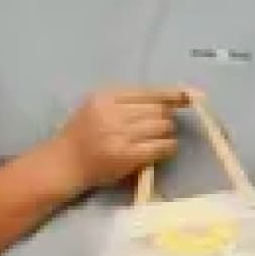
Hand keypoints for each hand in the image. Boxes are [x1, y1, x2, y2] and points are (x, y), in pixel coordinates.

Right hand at [53, 86, 189, 189]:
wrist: (65, 163)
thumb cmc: (83, 134)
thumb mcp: (98, 107)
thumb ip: (127, 101)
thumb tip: (169, 98)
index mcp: (105, 97)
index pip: (148, 92)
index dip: (172, 94)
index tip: (190, 96)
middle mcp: (112, 113)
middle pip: (159, 109)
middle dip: (167, 117)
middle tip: (162, 125)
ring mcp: (120, 135)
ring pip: (163, 126)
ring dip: (168, 132)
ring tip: (159, 137)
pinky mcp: (127, 156)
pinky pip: (161, 146)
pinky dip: (168, 147)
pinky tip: (164, 149)